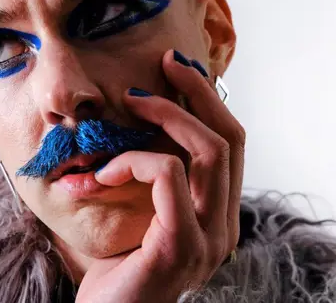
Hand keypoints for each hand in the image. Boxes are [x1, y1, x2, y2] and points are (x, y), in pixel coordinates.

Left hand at [74, 49, 245, 302]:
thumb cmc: (114, 271)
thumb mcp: (140, 213)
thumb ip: (155, 179)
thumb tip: (145, 121)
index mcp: (218, 216)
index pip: (231, 145)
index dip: (209, 101)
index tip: (178, 71)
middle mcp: (224, 227)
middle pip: (229, 139)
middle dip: (197, 92)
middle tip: (165, 64)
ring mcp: (209, 240)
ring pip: (207, 150)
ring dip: (165, 115)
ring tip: (129, 101)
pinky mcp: (181, 247)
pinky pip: (168, 174)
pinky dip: (134, 160)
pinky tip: (104, 174)